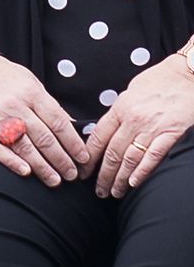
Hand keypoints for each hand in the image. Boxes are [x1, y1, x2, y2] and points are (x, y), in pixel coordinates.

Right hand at [0, 50, 88, 185]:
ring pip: (24, 146)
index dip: (73, 143)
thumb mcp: (29, 80)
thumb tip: (71, 125)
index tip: (83, 158)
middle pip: (44, 138)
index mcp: (31, 92)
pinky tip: (25, 171)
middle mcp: (15, 105)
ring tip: (55, 180)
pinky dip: (12, 161)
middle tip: (72, 175)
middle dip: (62, 160)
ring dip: (42, 166)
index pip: (59, 123)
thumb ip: (48, 103)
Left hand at [86, 55, 193, 197]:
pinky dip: (142, 171)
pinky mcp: (171, 133)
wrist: (188, 74)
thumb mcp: (132, 91)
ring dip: (120, 179)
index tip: (83, 172)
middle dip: (103, 175)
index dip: (88, 158)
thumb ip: (119, 112)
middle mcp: (133, 119)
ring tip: (114, 192)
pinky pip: (153, 156)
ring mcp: (152, 127)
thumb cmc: (160, 80)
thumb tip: (106, 130)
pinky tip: (134, 183)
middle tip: (98, 191)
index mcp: (120, 108)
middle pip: (112, 153)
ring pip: (130, 158)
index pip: (98, 137)